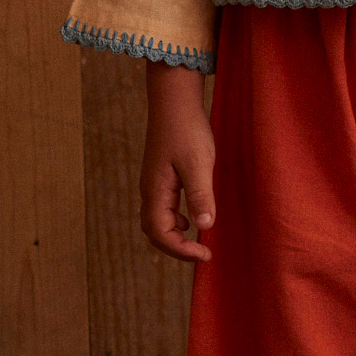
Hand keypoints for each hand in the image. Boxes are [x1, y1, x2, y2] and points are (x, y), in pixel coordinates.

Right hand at [141, 63, 216, 262]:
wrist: (174, 101)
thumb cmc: (186, 130)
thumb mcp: (198, 163)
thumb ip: (201, 195)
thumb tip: (205, 226)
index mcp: (156, 190)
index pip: (160, 233)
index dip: (181, 251)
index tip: (205, 255)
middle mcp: (149, 190)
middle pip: (154, 232)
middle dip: (176, 248)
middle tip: (202, 253)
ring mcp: (153, 183)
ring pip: (156, 220)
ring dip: (174, 235)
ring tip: (197, 241)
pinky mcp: (160, 176)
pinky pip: (162, 208)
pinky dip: (174, 221)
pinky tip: (191, 217)